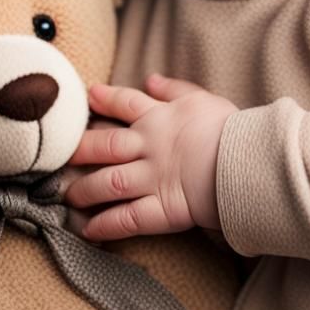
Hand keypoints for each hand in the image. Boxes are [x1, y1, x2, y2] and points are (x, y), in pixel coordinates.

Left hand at [63, 74, 238, 241]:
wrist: (246, 162)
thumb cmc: (230, 129)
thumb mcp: (203, 99)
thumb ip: (175, 89)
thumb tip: (150, 79)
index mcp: (160, 118)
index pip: (125, 104)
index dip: (104, 99)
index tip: (88, 96)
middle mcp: (149, 147)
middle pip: (105, 145)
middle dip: (81, 150)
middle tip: (63, 155)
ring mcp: (152, 179)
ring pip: (108, 183)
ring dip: (85, 190)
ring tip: (69, 196)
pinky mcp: (162, 209)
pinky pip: (127, 219)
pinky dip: (105, 226)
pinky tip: (88, 231)